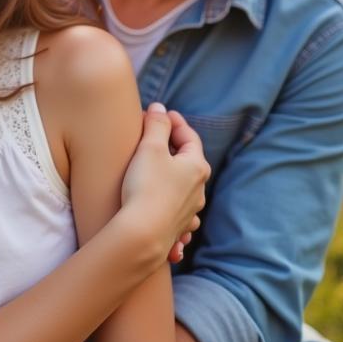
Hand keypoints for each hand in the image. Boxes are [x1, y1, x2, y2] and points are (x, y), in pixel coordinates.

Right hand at [120, 103, 209, 257]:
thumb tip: (160, 108)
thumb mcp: (150, 147)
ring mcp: (190, 210)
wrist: (143, 233)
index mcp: (197, 166)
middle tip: (153, 136)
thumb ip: (156, 124)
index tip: (161, 113)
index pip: (189, 136)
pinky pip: (177, 211)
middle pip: (188, 161)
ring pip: (185, 187)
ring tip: (156, 170)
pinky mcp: (178, 227)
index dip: (175, 122)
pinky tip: (162, 205)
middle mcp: (199, 189)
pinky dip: (170, 202)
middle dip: (172, 147)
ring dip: (173, 176)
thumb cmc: (147, 186)